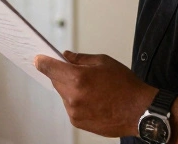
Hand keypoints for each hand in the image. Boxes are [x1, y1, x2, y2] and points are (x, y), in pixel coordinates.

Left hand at [34, 50, 156, 136]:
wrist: (139, 111)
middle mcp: (73, 96)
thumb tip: (65, 56)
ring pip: (63, 94)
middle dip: (62, 74)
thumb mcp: (103, 62)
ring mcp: (75, 111)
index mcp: (78, 78)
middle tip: (76, 71)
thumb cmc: (125, 86)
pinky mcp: (78, 122)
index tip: (38, 59)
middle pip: (56, 81)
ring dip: (70, 88)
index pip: (50, 68)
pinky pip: (71, 106)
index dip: (43, 62)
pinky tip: (93, 98)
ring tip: (91, 87)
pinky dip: (76, 100)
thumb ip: (80, 58)